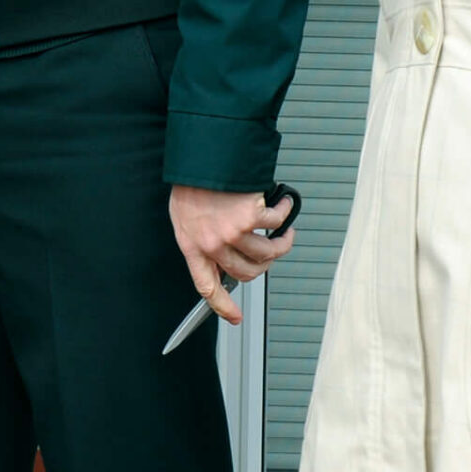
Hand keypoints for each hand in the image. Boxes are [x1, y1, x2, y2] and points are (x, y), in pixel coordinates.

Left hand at [168, 185, 296, 326]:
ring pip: (267, 253)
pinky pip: (276, 222)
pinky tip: (282, 202)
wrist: (200, 153)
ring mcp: (232, 233)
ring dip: (283, 243)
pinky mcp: (250, 217)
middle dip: (265, 266)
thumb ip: (200, 238)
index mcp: (191, 246)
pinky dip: (284, 212)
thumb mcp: (185, 215)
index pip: (207, 286)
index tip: (235, 318)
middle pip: (247, 273)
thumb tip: (220, 254)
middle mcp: (212, 244)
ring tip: (285, 230)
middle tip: (272, 252)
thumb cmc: (192, 179)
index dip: (222, 307)